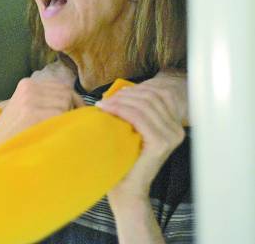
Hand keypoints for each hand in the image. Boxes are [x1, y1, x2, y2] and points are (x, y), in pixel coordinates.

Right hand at [0, 61, 79, 154]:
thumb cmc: (10, 136)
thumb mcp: (23, 109)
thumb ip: (42, 101)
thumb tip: (72, 102)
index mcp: (27, 85)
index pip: (61, 87)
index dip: (72, 102)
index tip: (75, 115)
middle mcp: (29, 88)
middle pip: (66, 94)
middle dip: (71, 110)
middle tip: (69, 127)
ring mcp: (31, 100)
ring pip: (66, 105)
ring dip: (66, 120)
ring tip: (56, 133)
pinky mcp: (34, 115)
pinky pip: (62, 117)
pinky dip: (63, 127)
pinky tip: (53, 137)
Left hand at [97, 75, 186, 200]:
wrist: (126, 190)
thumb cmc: (125, 160)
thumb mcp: (132, 130)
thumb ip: (134, 111)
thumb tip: (121, 90)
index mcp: (173, 124)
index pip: (156, 94)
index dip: (133, 90)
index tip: (112, 96)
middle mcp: (176, 129)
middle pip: (150, 97)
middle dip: (124, 95)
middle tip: (104, 101)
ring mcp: (171, 136)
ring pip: (144, 105)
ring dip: (120, 102)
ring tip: (103, 106)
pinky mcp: (161, 143)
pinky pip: (139, 118)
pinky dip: (121, 111)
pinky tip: (108, 112)